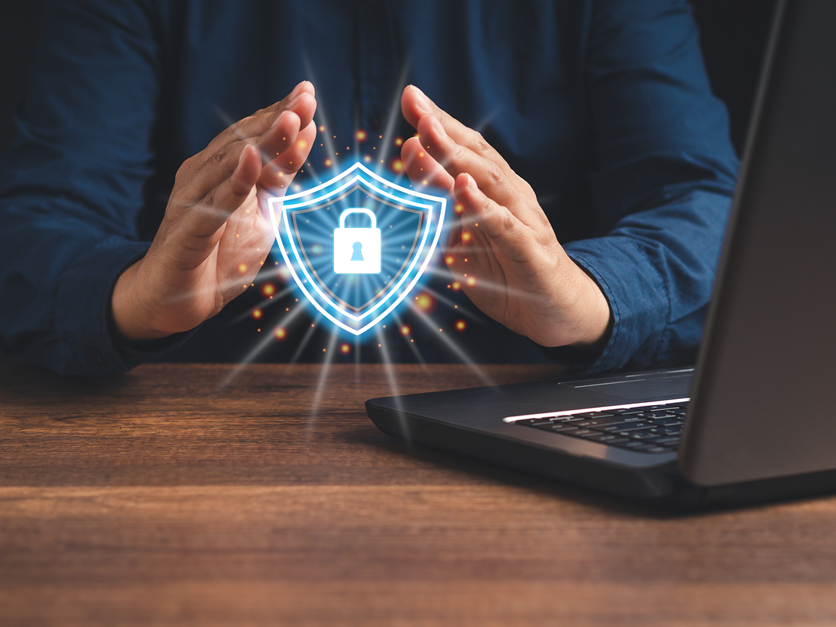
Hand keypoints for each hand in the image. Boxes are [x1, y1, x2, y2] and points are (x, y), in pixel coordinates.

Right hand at [111, 81, 316, 341]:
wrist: (174, 299)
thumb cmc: (219, 252)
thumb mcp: (261, 212)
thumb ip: (278, 176)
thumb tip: (305, 132)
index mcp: (221, 170)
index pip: (252, 134)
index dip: (279, 112)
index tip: (308, 92)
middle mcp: (203, 176)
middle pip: (243, 141)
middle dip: (277, 119)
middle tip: (306, 98)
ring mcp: (193, 201)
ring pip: (229, 165)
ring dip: (261, 142)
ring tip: (290, 120)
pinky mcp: (188, 232)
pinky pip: (213, 203)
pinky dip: (234, 182)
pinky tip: (251, 160)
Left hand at [400, 85, 610, 349]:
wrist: (560, 311)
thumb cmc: (510, 271)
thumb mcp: (466, 241)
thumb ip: (441, 213)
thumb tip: (407, 186)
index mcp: (497, 191)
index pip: (468, 149)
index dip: (441, 122)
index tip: (412, 98)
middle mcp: (512, 197)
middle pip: (476, 157)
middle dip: (443, 130)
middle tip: (416, 107)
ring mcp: (524, 221)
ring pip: (487, 182)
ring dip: (454, 158)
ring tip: (428, 134)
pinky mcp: (531, 251)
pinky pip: (504, 224)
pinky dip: (482, 205)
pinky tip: (463, 187)